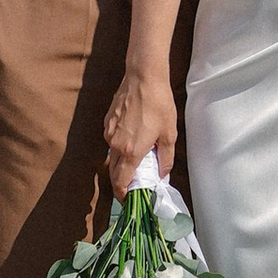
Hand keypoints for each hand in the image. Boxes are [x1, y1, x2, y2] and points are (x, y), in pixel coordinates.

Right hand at [103, 63, 176, 196]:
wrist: (143, 77)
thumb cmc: (159, 104)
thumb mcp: (169, 134)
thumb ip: (165, 158)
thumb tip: (161, 174)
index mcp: (131, 151)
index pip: (120, 182)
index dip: (122, 195)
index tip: (127, 201)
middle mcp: (115, 144)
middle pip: (113, 172)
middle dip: (122, 182)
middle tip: (134, 185)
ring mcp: (109, 132)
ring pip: (113, 155)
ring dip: (122, 162)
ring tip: (137, 159)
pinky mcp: (107, 121)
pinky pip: (111, 140)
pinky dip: (120, 146)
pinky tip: (133, 138)